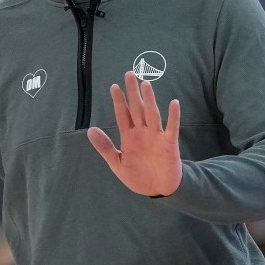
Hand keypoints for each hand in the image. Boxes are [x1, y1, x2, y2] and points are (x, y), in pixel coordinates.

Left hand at [87, 71, 181, 195]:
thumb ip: (105, 147)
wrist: (158, 190)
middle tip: (129, 74)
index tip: (113, 86)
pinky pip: (172, 128)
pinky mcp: (169, 144)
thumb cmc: (138, 176)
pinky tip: (174, 103)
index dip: (119, 101)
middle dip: (133, 92)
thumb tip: (90, 130)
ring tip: (145, 84)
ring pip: (152, 114)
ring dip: (149, 100)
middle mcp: (142, 132)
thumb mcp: (117, 163)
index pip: (123, 114)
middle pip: (137, 108)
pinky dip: (174, 116)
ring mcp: (156, 136)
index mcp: (129, 136)